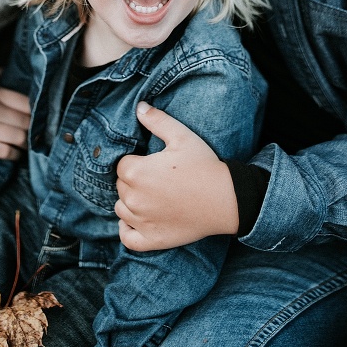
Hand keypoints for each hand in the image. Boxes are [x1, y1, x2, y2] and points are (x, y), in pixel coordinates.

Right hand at [0, 67, 30, 157]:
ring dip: (26, 142)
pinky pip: (5, 152)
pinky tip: (16, 154)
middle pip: (24, 121)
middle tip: (35, 131)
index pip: (25, 102)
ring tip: (27, 143)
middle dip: (32, 127)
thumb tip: (4, 70)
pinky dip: (14, 154)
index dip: (35, 110)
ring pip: (18, 137)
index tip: (38, 114)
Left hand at [115, 101, 238, 250]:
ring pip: (121, 209)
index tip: (153, 163)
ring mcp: (141, 221)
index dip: (136, 161)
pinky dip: (127, 229)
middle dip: (134, 180)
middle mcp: (133, 198)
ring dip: (130, 202)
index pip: (121, 165)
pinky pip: (127, 237)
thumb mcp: (182, 136)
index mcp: (136, 172)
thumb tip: (139, 107)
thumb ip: (157, 120)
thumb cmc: (203, 165)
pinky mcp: (151, 240)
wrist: (226, 199)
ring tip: (151, 196)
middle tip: (157, 178)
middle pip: (121, 186)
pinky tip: (135, 221)